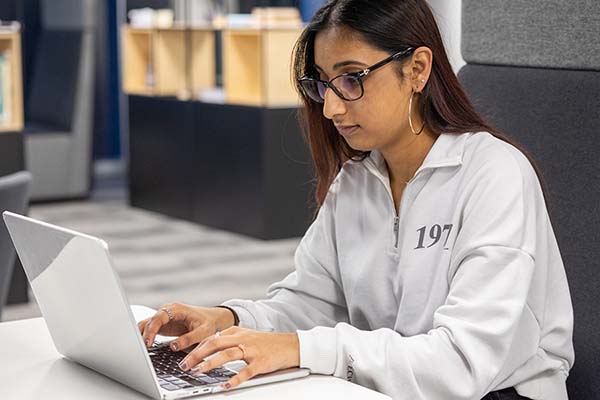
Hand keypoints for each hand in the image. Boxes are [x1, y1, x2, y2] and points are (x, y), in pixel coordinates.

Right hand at [137, 302, 234, 349]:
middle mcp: (168, 311)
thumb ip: (188, 339)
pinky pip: (149, 329)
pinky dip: (144, 337)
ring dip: (141, 336)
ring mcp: (164, 317)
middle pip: (149, 321)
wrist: (212, 319)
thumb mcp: (203, 332)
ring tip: (139, 350)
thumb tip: (173, 347)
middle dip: (143, 335)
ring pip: (146, 325)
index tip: (147, 342)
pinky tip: (142, 347)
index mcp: (177, 309)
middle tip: (141, 349)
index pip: (159, 317)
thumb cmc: (208, 323)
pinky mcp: (163, 325)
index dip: (151, 330)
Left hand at [178, 326, 299, 390]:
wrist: (289, 345)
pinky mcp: (261, 362)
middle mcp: (242, 339)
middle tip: (184, 365)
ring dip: (210, 363)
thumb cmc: (266, 343)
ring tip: (198, 371)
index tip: (184, 357)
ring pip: (227, 355)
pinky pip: (246, 372)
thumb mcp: (246, 336)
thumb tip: (208, 347)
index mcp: (237, 332)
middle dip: (197, 355)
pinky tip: (225, 385)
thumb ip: (229, 340)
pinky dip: (234, 379)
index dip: (196, 348)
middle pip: (215, 344)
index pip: (211, 338)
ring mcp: (251, 350)